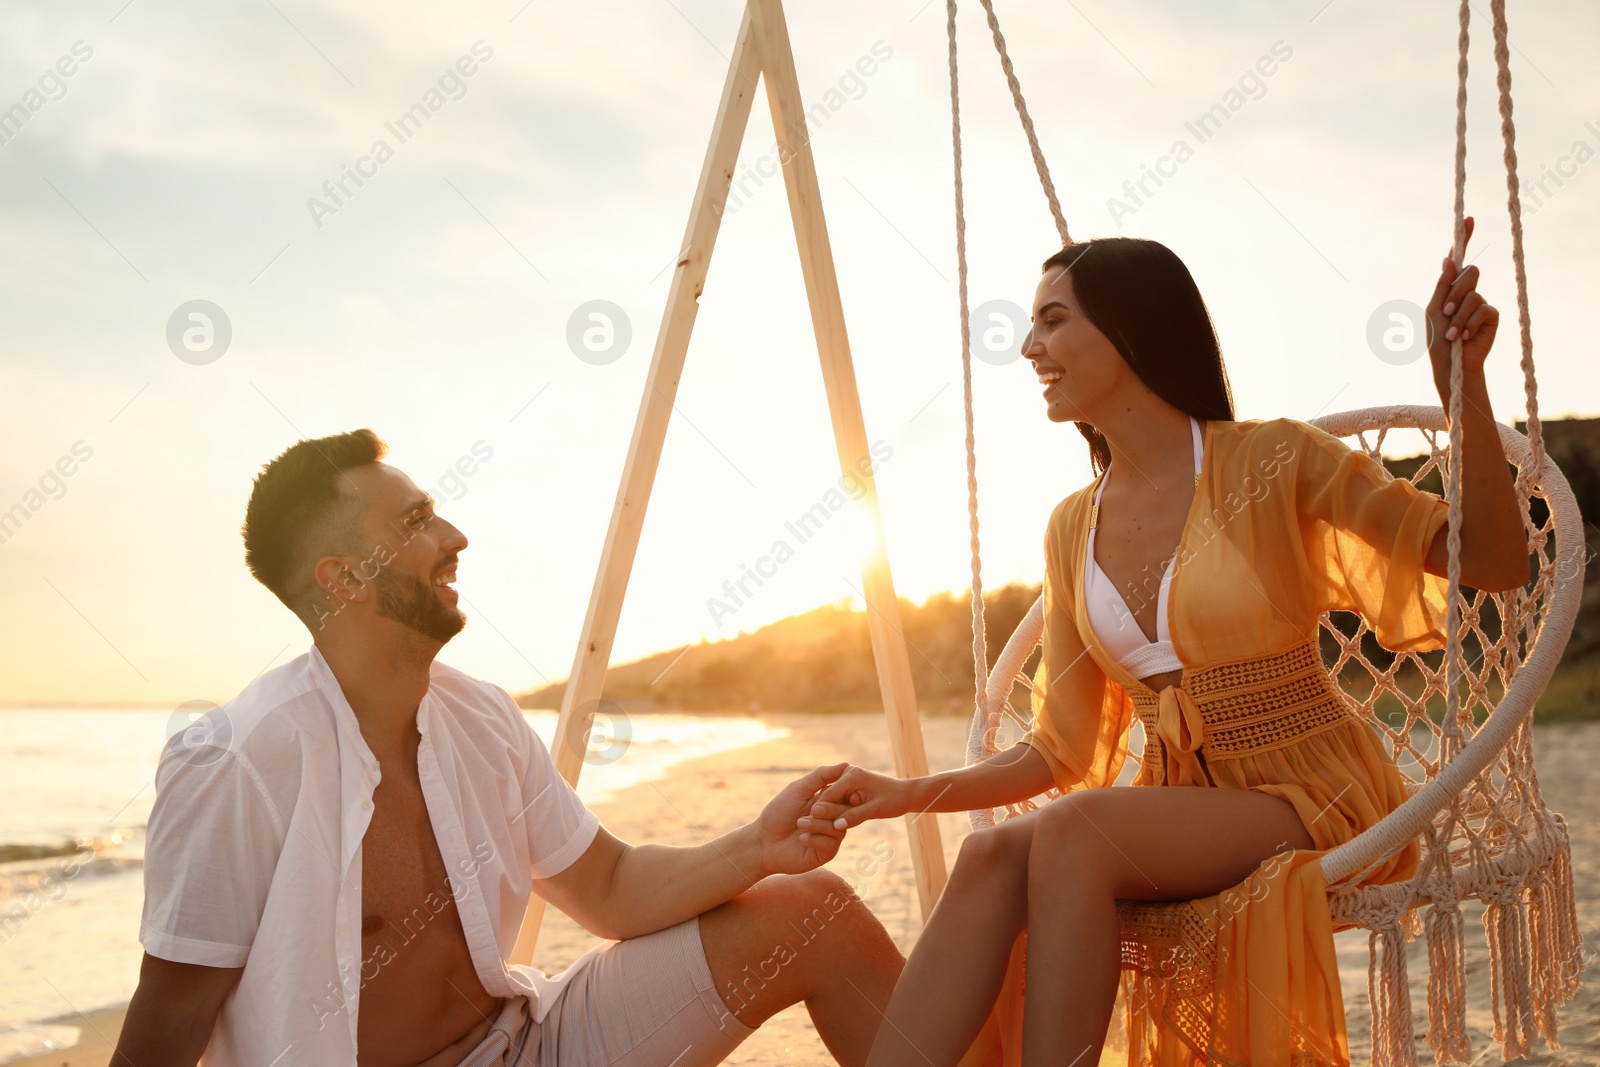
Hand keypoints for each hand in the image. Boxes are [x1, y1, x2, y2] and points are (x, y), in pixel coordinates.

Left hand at [753, 763, 850, 876]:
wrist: (763, 842)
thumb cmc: (779, 813)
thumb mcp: (799, 789)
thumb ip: (821, 776)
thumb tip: (846, 764)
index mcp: (828, 802)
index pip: (846, 794)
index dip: (841, 792)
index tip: (827, 794)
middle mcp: (832, 819)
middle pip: (846, 811)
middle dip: (829, 810)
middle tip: (812, 810)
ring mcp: (830, 836)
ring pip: (839, 828)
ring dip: (818, 824)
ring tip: (800, 823)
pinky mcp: (825, 853)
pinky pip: (831, 844)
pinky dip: (815, 839)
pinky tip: (801, 838)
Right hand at [801, 765, 921, 831]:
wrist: (906, 794)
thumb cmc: (894, 800)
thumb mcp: (875, 809)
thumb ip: (854, 817)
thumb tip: (837, 827)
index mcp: (852, 776)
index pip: (829, 794)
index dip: (819, 811)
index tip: (805, 825)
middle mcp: (848, 775)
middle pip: (827, 796)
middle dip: (818, 812)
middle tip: (801, 827)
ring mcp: (848, 781)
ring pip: (831, 800)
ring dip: (824, 814)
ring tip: (807, 829)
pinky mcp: (850, 789)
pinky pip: (837, 802)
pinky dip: (833, 812)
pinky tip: (824, 826)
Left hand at [1427, 216, 1499, 404]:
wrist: (1450, 364)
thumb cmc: (1437, 339)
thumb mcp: (1434, 310)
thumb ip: (1442, 286)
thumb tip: (1447, 259)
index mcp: (1450, 287)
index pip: (1458, 259)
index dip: (1464, 238)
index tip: (1469, 218)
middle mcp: (1467, 291)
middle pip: (1470, 272)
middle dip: (1456, 292)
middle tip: (1446, 312)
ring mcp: (1480, 303)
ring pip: (1474, 294)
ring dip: (1459, 314)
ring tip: (1453, 333)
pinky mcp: (1491, 316)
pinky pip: (1484, 309)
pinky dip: (1470, 323)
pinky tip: (1465, 336)